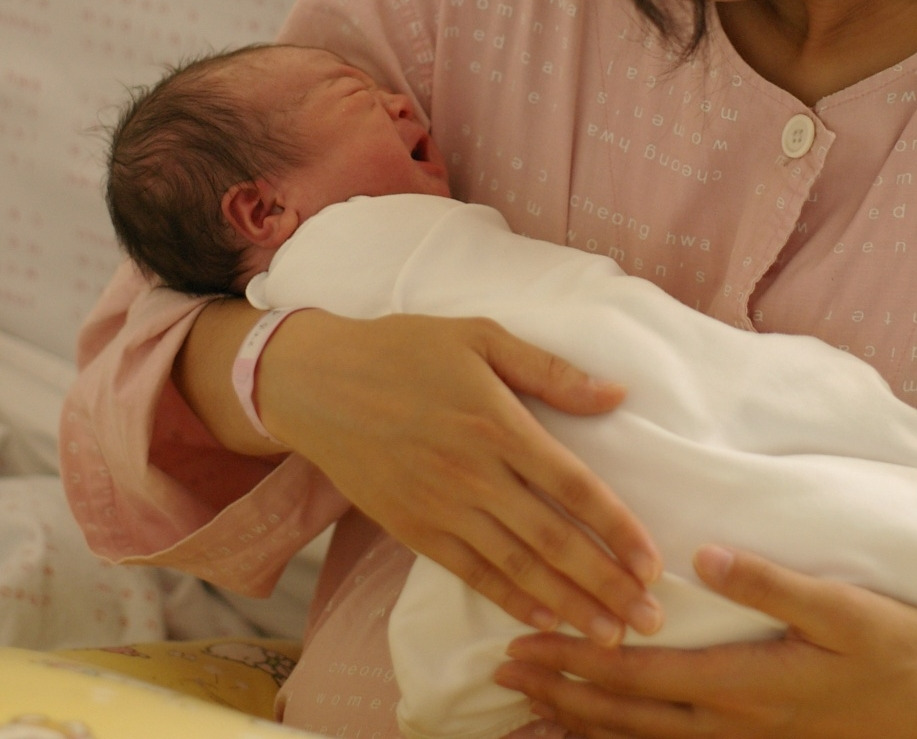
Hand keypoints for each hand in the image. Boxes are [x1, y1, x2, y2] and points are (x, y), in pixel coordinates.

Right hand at [257, 310, 662, 642]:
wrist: (318, 384)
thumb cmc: (402, 351)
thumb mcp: (478, 336)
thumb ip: (548, 369)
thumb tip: (616, 394)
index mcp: (498, 424)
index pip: (574, 486)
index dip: (617, 528)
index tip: (652, 562)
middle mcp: (474, 474)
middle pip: (554, 539)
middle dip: (607, 583)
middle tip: (651, 618)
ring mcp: (440, 506)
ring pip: (517, 566)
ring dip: (569, 604)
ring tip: (612, 635)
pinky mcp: (411, 528)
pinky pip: (469, 572)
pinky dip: (509, 599)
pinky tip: (544, 620)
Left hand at [496, 545, 916, 737]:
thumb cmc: (888, 657)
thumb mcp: (840, 611)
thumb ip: (768, 583)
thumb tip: (703, 556)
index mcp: (738, 683)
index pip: (634, 673)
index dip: (573, 661)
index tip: (523, 646)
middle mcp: (724, 722)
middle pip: (620, 713)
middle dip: (556, 692)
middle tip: (503, 675)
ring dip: (575, 724)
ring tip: (526, 709)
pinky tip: (587, 738)